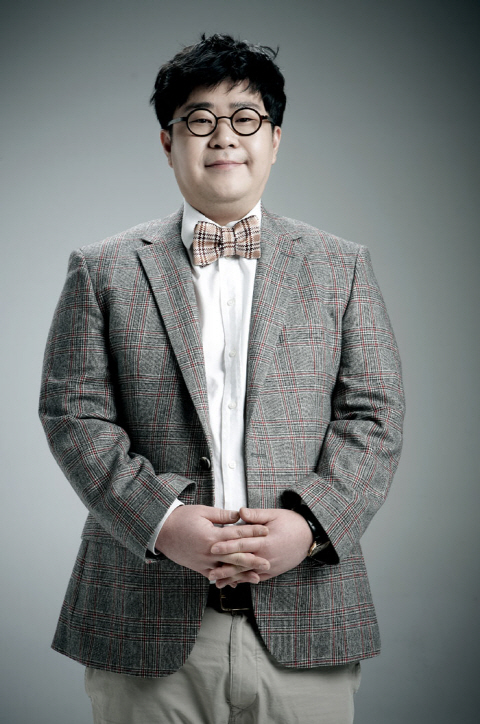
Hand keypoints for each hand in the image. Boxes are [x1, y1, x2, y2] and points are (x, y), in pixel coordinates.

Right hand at [154, 505, 270, 583]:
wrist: (161, 531)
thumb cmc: (181, 519)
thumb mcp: (202, 512)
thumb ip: (222, 515)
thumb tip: (239, 515)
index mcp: (211, 535)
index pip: (237, 534)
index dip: (253, 532)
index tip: (266, 531)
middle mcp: (209, 552)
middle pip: (235, 556)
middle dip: (253, 559)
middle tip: (268, 562)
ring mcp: (203, 562)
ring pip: (227, 570)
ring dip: (242, 574)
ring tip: (257, 577)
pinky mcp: (198, 568)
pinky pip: (215, 576)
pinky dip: (226, 579)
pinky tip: (236, 582)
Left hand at [209, 507, 312, 587]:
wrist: (309, 536)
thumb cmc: (291, 522)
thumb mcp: (274, 514)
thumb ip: (256, 515)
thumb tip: (240, 512)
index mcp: (266, 540)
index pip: (242, 544)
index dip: (227, 546)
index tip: (212, 548)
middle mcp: (267, 556)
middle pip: (242, 563)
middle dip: (225, 567)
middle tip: (210, 571)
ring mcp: (270, 566)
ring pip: (248, 573)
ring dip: (232, 578)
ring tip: (217, 581)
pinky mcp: (273, 571)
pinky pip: (256, 577)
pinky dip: (244, 581)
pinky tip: (234, 583)